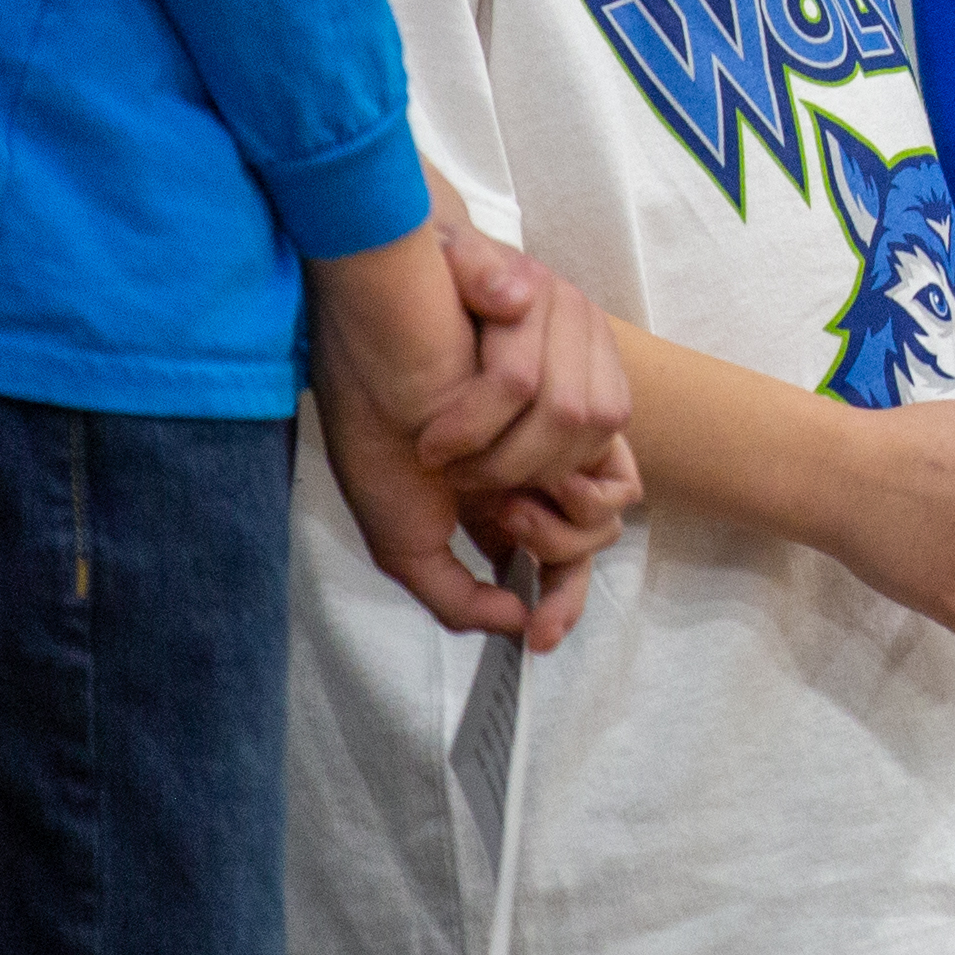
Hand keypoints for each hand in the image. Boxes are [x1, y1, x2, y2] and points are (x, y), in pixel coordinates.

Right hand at [311, 217, 632, 651]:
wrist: (350, 320)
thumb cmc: (369, 419)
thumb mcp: (401, 535)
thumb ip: (456, 596)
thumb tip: (517, 625)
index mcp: (525, 474)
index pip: (578, 540)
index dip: (568, 590)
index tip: (544, 635)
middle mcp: (554, 428)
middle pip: (604, 507)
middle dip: (548, 526)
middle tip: (485, 503)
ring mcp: (566, 368)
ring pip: (592, 450)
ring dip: (505, 461)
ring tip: (445, 448)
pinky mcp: (558, 319)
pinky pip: (565, 395)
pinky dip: (491, 417)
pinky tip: (445, 422)